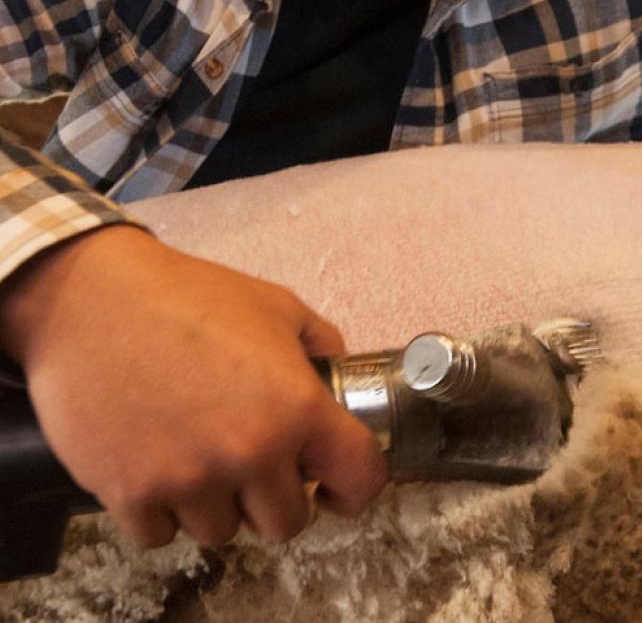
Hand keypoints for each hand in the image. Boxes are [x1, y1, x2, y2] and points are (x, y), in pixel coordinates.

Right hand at [0, 225, 386, 547]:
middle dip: (278, 496)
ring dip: (217, 503)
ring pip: (223, 532)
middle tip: (259, 464)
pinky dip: (162, 509)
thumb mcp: (277, 305)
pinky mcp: (131, 495)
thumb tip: (338, 377)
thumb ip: (322, 346)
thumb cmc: (187, 295)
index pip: (360, 479)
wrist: (94, 299)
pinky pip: (161, 535)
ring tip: (200, 453)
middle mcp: (250, 452)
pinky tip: (159, 462)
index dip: (355, 487)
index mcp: (297, 406)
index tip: (337, 486)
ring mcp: (189, 480)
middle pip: (287, 523)